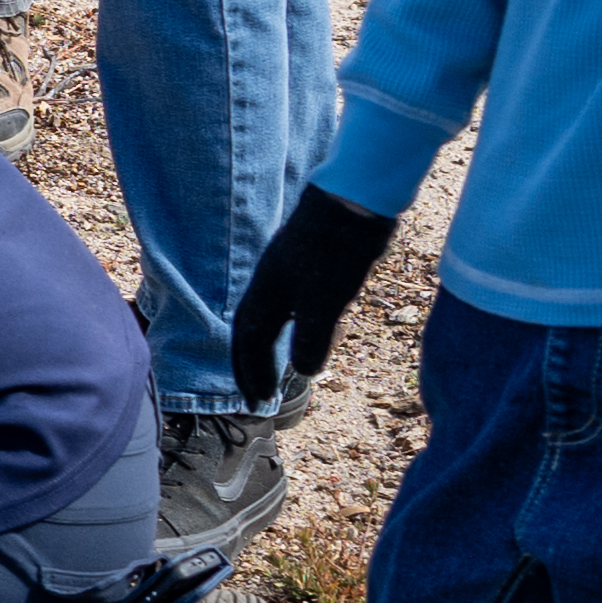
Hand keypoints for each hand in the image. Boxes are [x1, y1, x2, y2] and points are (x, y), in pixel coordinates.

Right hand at [233, 188, 398, 415]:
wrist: (353, 199)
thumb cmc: (336, 250)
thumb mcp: (325, 301)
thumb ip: (312, 338)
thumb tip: (306, 373)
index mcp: (266, 294)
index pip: (248, 342)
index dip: (253, 374)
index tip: (260, 403)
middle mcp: (270, 284)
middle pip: (249, 331)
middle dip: (252, 366)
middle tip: (260, 396)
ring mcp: (288, 271)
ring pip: (268, 317)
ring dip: (267, 347)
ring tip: (277, 368)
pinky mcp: (307, 262)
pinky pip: (286, 305)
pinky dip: (287, 327)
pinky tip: (303, 328)